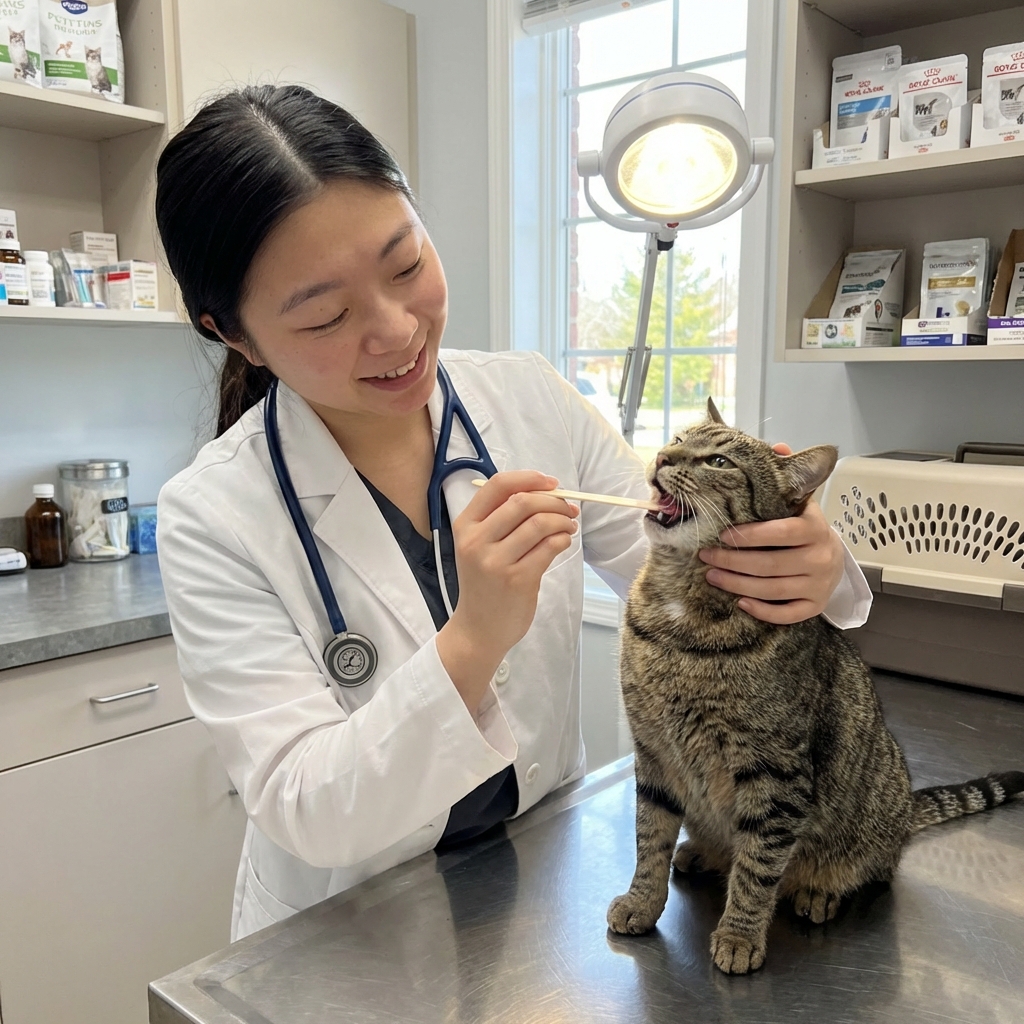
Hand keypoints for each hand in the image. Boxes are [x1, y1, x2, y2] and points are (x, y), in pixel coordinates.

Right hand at [436, 471, 578, 711]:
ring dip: (562, 521)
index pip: (497, 486)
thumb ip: (501, 519)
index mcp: (465, 525)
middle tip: (568, 509)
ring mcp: (496, 562)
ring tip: (568, 527)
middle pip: (523, 502)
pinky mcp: (518, 580)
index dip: (529, 479)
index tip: (552, 483)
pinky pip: (549, 548)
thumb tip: (546, 491)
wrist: (478, 629)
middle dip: (553, 501)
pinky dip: (562, 540)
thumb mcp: (479, 546)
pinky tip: (563, 543)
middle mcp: (476, 541)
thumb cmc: (484, 582)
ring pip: (539, 524)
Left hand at [697, 444, 844, 624]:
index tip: (722, 535)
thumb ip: (786, 478)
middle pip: (771, 564)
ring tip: (712, 576)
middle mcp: (820, 557)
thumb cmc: (804, 529)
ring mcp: (819, 584)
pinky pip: (786, 614)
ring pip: (773, 589)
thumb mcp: (799, 502)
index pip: (781, 532)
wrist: (834, 560)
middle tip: (705, 556)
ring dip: (738, 584)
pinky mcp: (815, 606)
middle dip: (733, 561)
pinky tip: (740, 601)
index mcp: (814, 528)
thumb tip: (778, 446)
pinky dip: (762, 610)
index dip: (750, 536)